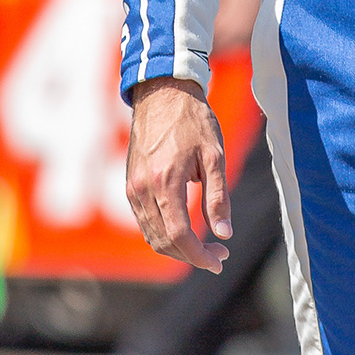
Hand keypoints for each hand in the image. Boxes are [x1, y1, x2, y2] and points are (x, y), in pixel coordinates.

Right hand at [125, 76, 231, 273]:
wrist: (162, 94)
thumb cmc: (193, 121)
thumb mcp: (215, 156)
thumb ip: (218, 197)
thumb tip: (224, 233)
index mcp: (165, 182)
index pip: (178, 235)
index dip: (199, 255)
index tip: (219, 261)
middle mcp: (143, 189)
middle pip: (163, 241)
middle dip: (192, 256)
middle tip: (219, 254)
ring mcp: (132, 188)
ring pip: (151, 235)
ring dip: (177, 248)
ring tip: (206, 246)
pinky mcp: (130, 185)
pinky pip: (144, 221)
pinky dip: (163, 234)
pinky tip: (185, 230)